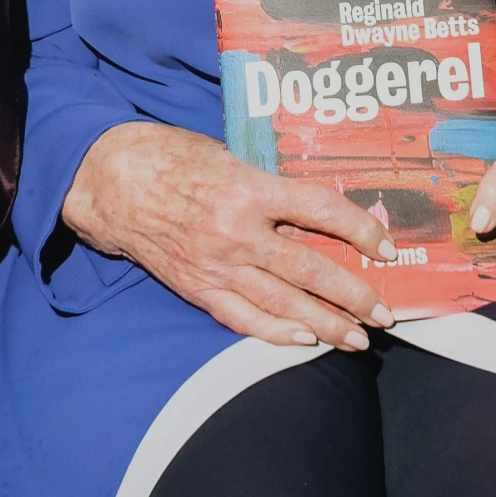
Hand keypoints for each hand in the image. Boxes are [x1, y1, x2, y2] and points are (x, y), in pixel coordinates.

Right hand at [63, 122, 396, 348]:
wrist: (109, 180)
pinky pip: (243, 318)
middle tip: (385, 312)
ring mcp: (216, 265)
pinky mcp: (197, 287)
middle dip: (354, 296)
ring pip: (283, 304)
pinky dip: (276, 332)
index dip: (361, 231)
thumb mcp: (226, 156)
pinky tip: (303, 340)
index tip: (386, 247)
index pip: (321, 211)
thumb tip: (311, 210)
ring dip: (326, 325)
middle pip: (311, 270)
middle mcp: (237, 233)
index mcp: (248, 189)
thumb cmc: (168, 156)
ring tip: (357, 339)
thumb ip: (266, 185)